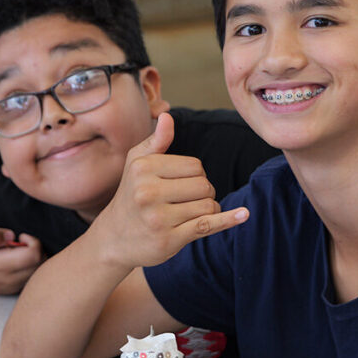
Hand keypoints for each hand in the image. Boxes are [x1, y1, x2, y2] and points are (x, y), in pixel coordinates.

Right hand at [0, 227, 42, 293]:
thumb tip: (12, 236)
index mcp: (0, 267)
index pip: (33, 256)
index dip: (33, 242)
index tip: (21, 236)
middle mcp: (8, 281)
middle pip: (40, 265)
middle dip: (35, 249)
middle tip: (20, 242)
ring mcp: (10, 288)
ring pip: (37, 273)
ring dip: (33, 258)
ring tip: (17, 251)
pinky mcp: (11, 290)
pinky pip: (31, 278)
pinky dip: (30, 267)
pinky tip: (16, 260)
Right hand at [92, 113, 248, 269]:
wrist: (114, 239)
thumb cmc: (130, 195)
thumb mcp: (136, 164)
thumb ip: (156, 141)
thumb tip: (167, 116)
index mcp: (143, 169)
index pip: (194, 166)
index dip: (196, 175)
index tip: (181, 184)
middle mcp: (148, 192)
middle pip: (204, 185)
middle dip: (204, 192)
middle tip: (187, 201)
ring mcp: (158, 218)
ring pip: (208, 206)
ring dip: (208, 209)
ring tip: (190, 213)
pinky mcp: (168, 240)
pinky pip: (206, 226)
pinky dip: (227, 220)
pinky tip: (243, 215)